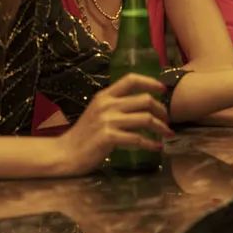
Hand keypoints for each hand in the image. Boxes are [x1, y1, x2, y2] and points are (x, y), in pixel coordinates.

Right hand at [56, 73, 174, 175]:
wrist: (65, 153)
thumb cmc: (84, 134)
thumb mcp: (98, 112)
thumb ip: (116, 106)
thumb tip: (143, 105)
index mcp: (105, 95)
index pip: (131, 79)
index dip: (150, 82)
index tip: (163, 90)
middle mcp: (107, 104)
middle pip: (144, 100)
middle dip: (161, 110)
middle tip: (167, 120)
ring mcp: (107, 120)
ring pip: (145, 118)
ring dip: (161, 127)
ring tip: (167, 133)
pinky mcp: (108, 137)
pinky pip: (137, 139)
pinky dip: (151, 144)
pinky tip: (156, 147)